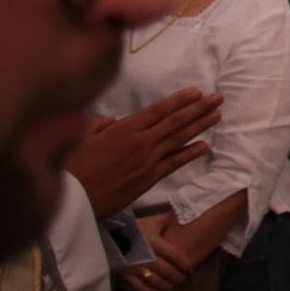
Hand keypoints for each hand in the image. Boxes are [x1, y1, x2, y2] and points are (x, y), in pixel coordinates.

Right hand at [65, 89, 223, 216]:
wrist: (74, 199)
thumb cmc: (72, 165)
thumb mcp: (82, 135)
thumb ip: (100, 124)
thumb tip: (113, 121)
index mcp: (123, 128)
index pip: (158, 110)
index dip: (179, 100)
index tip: (196, 91)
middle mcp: (140, 142)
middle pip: (175, 121)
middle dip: (198, 108)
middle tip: (217, 97)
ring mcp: (147, 161)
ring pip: (179, 139)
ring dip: (200, 126)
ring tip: (217, 115)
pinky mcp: (149, 179)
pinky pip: (174, 163)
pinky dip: (190, 153)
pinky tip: (205, 146)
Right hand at [122, 215, 193, 290]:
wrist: (107, 236)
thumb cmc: (134, 228)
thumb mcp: (152, 221)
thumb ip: (168, 219)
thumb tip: (185, 214)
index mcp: (153, 241)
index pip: (175, 255)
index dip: (186, 264)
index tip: (192, 269)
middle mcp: (144, 256)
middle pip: (167, 271)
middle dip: (178, 278)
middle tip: (184, 280)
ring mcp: (134, 268)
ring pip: (156, 282)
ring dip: (168, 287)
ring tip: (175, 288)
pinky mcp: (124, 276)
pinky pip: (140, 289)